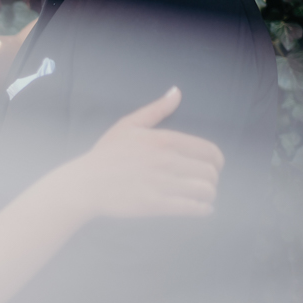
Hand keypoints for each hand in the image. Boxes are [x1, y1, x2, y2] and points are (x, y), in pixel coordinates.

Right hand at [77, 86, 224, 217]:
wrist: (85, 184)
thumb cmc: (105, 155)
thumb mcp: (128, 125)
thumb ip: (156, 109)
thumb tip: (176, 92)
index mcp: (164, 140)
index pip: (209, 151)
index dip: (217, 161)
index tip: (212, 167)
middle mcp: (166, 161)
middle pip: (210, 173)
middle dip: (212, 179)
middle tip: (205, 183)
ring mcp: (162, 184)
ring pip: (205, 191)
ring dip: (209, 195)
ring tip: (204, 198)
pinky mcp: (156, 205)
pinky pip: (192, 208)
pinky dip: (202, 210)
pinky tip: (201, 209)